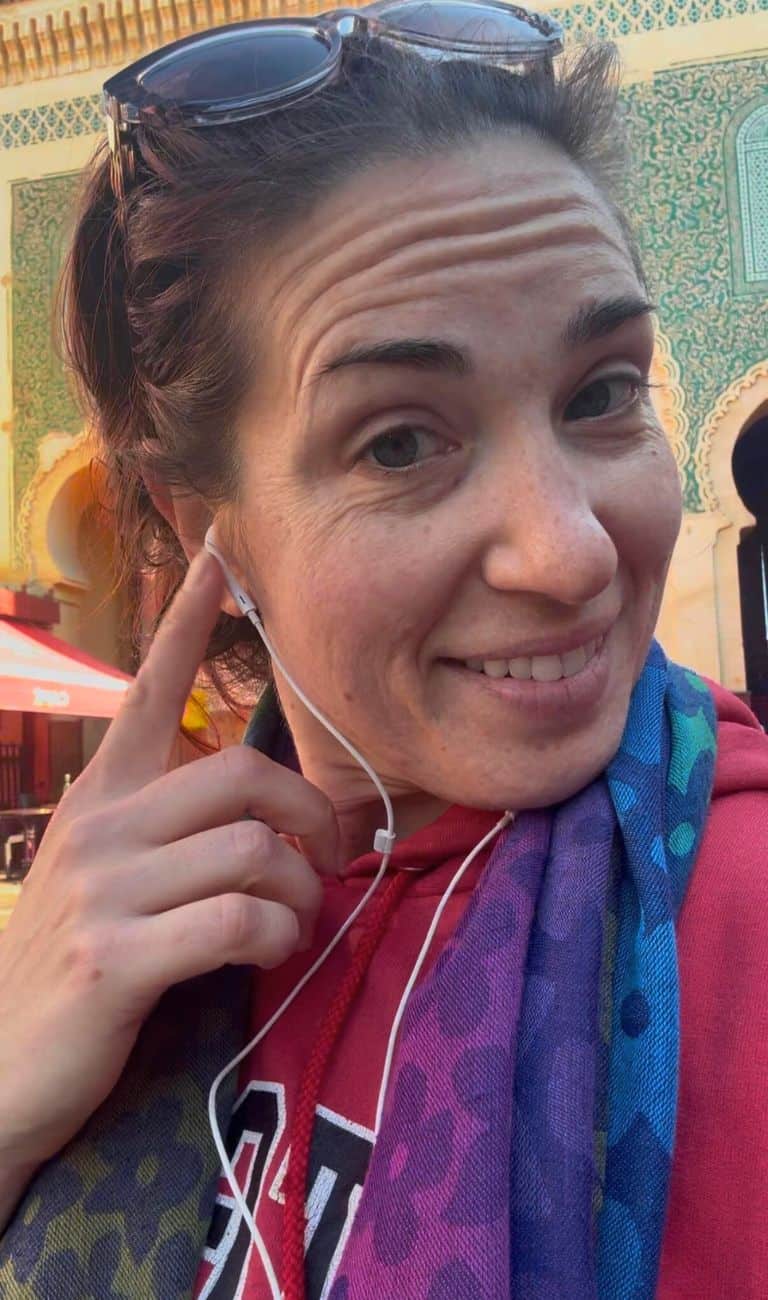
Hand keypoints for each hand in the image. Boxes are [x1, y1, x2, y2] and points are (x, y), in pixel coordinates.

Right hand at [0, 548, 338, 1179]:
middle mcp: (99, 825)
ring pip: (252, 849)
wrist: (4, 1068)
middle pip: (242, 775)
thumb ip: (167, 830)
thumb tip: (264, 816)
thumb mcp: (107, 875)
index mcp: (100, 796)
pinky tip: (271, 952)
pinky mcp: (115, 957)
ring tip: (292, 923)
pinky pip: (240, 919)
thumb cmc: (76, 964)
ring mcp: (103, 890)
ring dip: (298, 892)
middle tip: (326, 861)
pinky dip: (278, 936)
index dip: (188, 623)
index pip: (149, 689)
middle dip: (307, 818)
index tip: (217, 556)